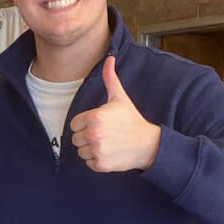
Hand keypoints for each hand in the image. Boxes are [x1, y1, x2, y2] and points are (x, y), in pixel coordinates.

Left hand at [70, 56, 160, 171]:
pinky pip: (88, 163)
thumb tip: (109, 58)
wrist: (148, 144)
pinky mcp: (101, 165)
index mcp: (94, 117)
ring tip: (106, 144)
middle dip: (86, 137)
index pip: (74, 125)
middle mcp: (93, 134)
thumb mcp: (120, 98)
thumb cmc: (132, 120)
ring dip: (90, 150)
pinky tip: (109, 153)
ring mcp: (97, 150)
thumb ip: (110, 79)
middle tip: (104, 135)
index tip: (98, 124)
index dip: (84, 124)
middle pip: (75, 139)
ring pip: (81, 152)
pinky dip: (96, 161)